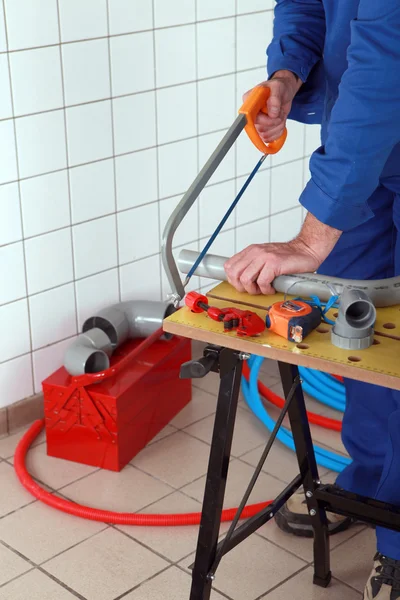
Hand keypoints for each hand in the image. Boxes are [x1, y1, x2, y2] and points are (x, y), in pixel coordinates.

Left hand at [224, 213, 341, 294]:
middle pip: (234, 274)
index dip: (234, 280)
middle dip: (242, 287)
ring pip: (245, 279)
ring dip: (254, 289)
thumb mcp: (265, 258)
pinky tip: (273, 287)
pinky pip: (262, 282)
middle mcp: (255, 252)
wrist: (306, 250)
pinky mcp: (274, 263)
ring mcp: (264, 257)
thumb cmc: (288, 258)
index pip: (229, 266)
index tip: (244, 286)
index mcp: (250, 251)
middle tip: (254, 289)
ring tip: (264, 289)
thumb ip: (253, 265)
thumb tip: (240, 281)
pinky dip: (267, 289)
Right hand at [243, 71, 301, 142]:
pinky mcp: (263, 129)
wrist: (284, 93)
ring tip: (280, 115)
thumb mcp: (278, 87)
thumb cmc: (279, 87)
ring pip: (265, 135)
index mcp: (249, 101)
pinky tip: (280, 122)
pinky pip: (269, 138)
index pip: (249, 116)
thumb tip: (273, 112)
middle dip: (274, 122)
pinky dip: (278, 132)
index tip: (272, 117)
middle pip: (260, 128)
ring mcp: (257, 123)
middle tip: (280, 112)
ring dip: (277, 127)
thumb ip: (275, 98)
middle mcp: (250, 114)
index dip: (261, 119)